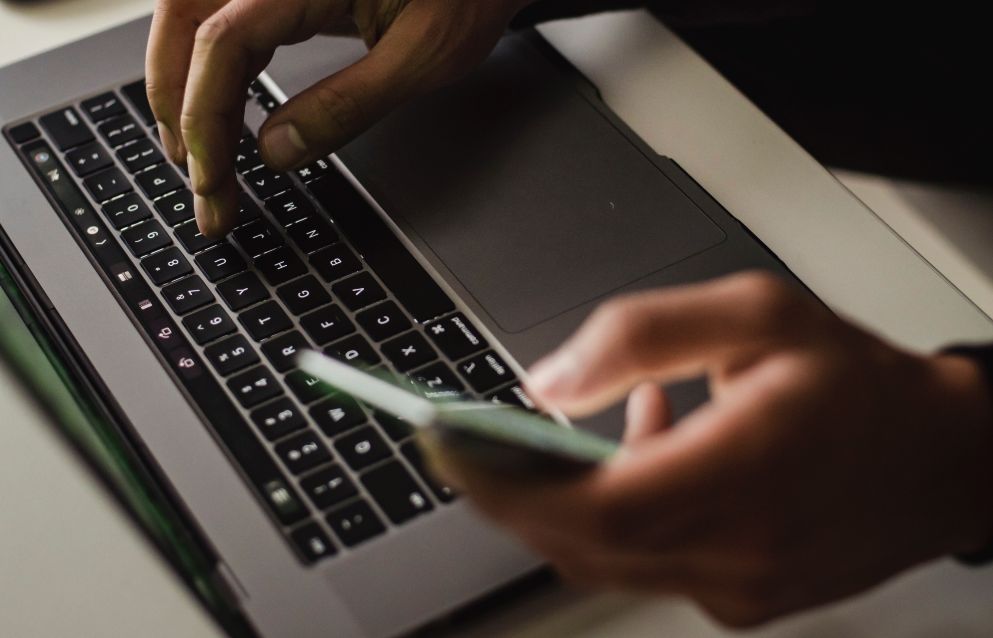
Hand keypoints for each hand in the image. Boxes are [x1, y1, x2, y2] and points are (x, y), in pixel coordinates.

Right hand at [146, 0, 530, 236]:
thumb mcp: (424, 55)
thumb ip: (348, 105)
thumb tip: (277, 153)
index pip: (222, 43)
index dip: (205, 118)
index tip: (212, 181)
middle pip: (184, 23)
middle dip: (178, 107)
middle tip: (200, 182)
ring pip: (193, 19)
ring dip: (185, 87)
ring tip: (199, 156)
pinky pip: (226, 18)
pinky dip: (214, 69)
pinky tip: (223, 109)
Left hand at [426, 272, 992, 626]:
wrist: (941, 458)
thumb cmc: (858, 383)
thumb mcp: (755, 314)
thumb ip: (640, 335)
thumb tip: (546, 382)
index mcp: (745, 472)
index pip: (594, 506)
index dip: (508, 484)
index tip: (451, 449)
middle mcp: (739, 549)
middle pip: (582, 540)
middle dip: (515, 491)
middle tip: (482, 440)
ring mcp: (739, 587)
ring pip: (605, 559)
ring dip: (571, 498)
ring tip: (612, 422)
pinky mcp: (741, 601)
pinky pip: (645, 566)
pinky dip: (618, 518)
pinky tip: (652, 456)